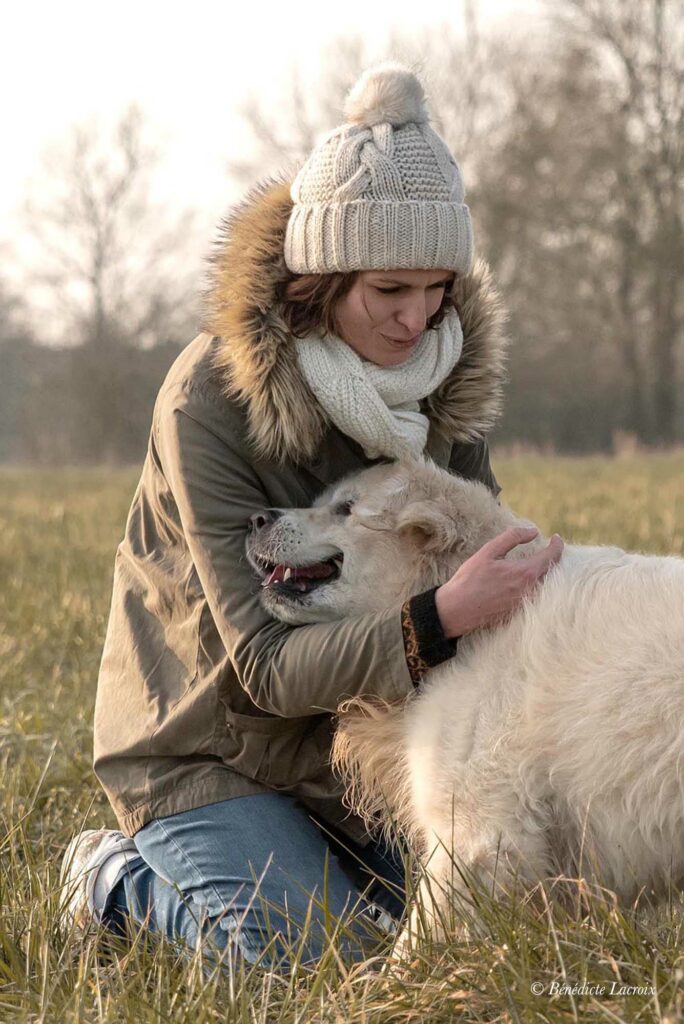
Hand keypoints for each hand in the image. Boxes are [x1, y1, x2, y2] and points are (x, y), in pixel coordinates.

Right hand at [434, 526, 563, 637]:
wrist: (456, 610)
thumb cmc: (470, 579)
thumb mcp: (488, 552)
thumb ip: (513, 537)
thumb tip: (533, 531)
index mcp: (526, 573)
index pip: (552, 556)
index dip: (557, 545)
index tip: (556, 537)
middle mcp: (530, 590)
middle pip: (552, 571)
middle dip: (553, 558)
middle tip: (550, 548)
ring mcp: (525, 603)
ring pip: (544, 585)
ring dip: (546, 572)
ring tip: (540, 562)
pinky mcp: (518, 611)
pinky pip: (535, 596)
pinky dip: (536, 585)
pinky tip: (526, 581)